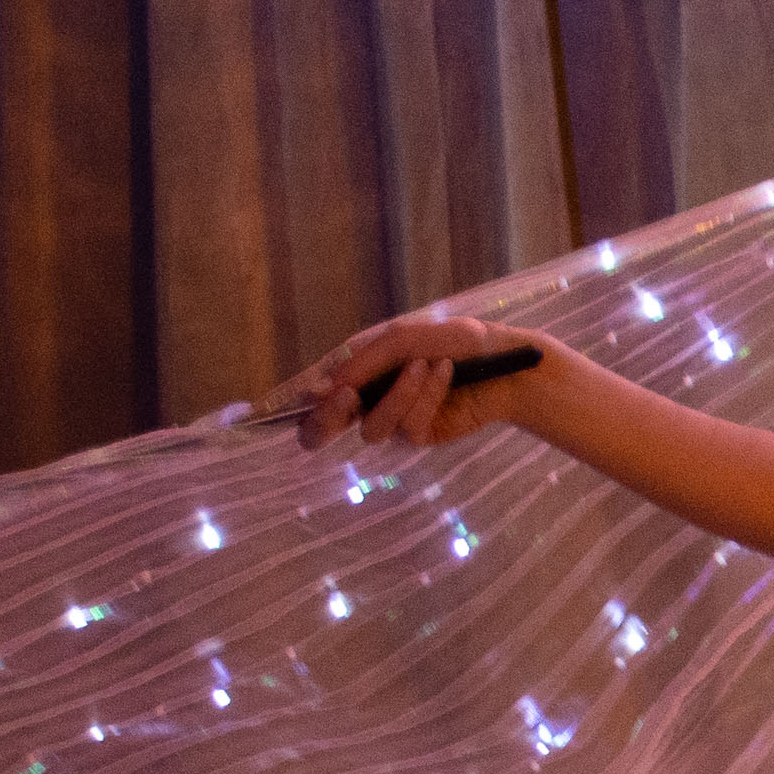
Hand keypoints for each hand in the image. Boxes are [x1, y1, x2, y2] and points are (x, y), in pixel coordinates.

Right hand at [266, 314, 560, 453]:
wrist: (503, 360)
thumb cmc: (452, 339)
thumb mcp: (401, 338)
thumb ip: (360, 363)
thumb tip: (320, 391)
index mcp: (354, 369)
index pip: (308, 393)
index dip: (287, 405)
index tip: (270, 411)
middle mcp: (365, 397)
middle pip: (321, 429)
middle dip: (326, 419)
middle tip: (344, 398)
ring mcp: (391, 419)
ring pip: (371, 428)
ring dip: (398, 394)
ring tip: (426, 365)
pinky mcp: (418, 435)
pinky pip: (407, 426)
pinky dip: (425, 396)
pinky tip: (444, 373)